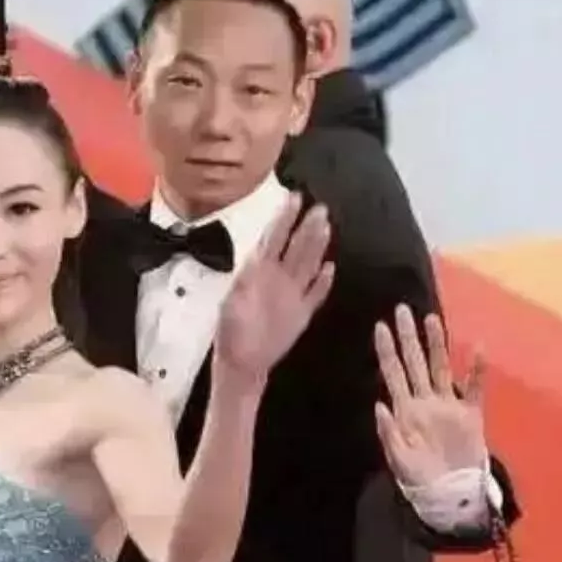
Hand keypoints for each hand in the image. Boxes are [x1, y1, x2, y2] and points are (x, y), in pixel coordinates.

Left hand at [216, 195, 334, 383]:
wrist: (241, 363)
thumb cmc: (230, 334)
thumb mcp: (230, 307)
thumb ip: (243, 285)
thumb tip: (252, 262)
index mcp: (258, 273)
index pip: (274, 239)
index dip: (284, 219)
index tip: (294, 199)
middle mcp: (277, 279)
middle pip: (295, 247)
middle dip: (307, 227)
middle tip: (320, 207)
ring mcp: (291, 295)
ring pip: (308, 264)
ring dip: (318, 246)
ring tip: (327, 225)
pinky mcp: (302, 313)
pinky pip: (316, 294)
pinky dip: (324, 283)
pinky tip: (331, 269)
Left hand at [374, 305, 487, 486]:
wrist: (449, 494)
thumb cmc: (418, 478)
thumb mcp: (397, 458)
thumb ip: (388, 432)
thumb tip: (379, 405)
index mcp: (404, 410)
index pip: (393, 373)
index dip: (386, 351)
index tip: (380, 327)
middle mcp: (424, 401)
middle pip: (415, 362)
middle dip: (408, 337)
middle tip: (402, 309)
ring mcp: (447, 405)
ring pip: (441, 368)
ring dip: (437, 344)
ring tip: (432, 319)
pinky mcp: (470, 414)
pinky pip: (474, 387)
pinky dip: (476, 369)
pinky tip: (477, 348)